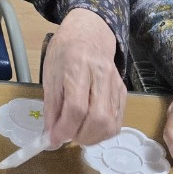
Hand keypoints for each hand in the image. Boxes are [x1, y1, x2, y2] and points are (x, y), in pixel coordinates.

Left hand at [40, 9, 126, 146]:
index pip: (76, 106)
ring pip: (111, 123)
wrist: (89, 33)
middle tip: (66, 136)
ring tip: (77, 133)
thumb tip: (50, 136)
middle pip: (98, 118)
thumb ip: (51, 106)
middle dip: (80, 136)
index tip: (52, 140)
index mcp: (77, 66)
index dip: (64, 128)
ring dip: (92, 138)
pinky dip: (103, 132)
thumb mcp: (50, 74)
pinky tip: (90, 128)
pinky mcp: (123, 91)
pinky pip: (118, 121)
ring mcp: (115, 83)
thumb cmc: (64, 52)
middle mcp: (100, 74)